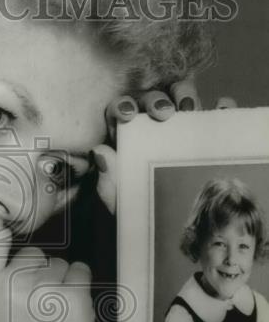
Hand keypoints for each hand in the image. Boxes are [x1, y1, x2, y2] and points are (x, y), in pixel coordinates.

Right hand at [0, 231, 101, 321]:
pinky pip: (80, 271)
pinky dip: (81, 288)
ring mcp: (40, 289)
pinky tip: (71, 314)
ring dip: (61, 285)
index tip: (13, 259)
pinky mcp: (71, 296)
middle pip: (32, 254)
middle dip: (38, 275)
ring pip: (58, 263)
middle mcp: (6, 286)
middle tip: (36, 310)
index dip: (7, 245)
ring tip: (53, 318)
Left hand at [93, 78, 237, 215]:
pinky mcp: (207, 132)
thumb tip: (100, 152)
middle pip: (152, 98)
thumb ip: (107, 181)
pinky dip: (220, 107)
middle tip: (162, 112)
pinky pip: (214, 113)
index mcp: (125, 136)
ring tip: (190, 109)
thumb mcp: (120, 201)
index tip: (126, 114)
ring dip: (185, 95)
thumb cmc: (138, 211)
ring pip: (181, 96)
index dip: (121, 106)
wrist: (166, 226)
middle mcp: (151, 123)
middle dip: (156, 99)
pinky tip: (221, 109)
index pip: (120, 110)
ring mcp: (180, 125)